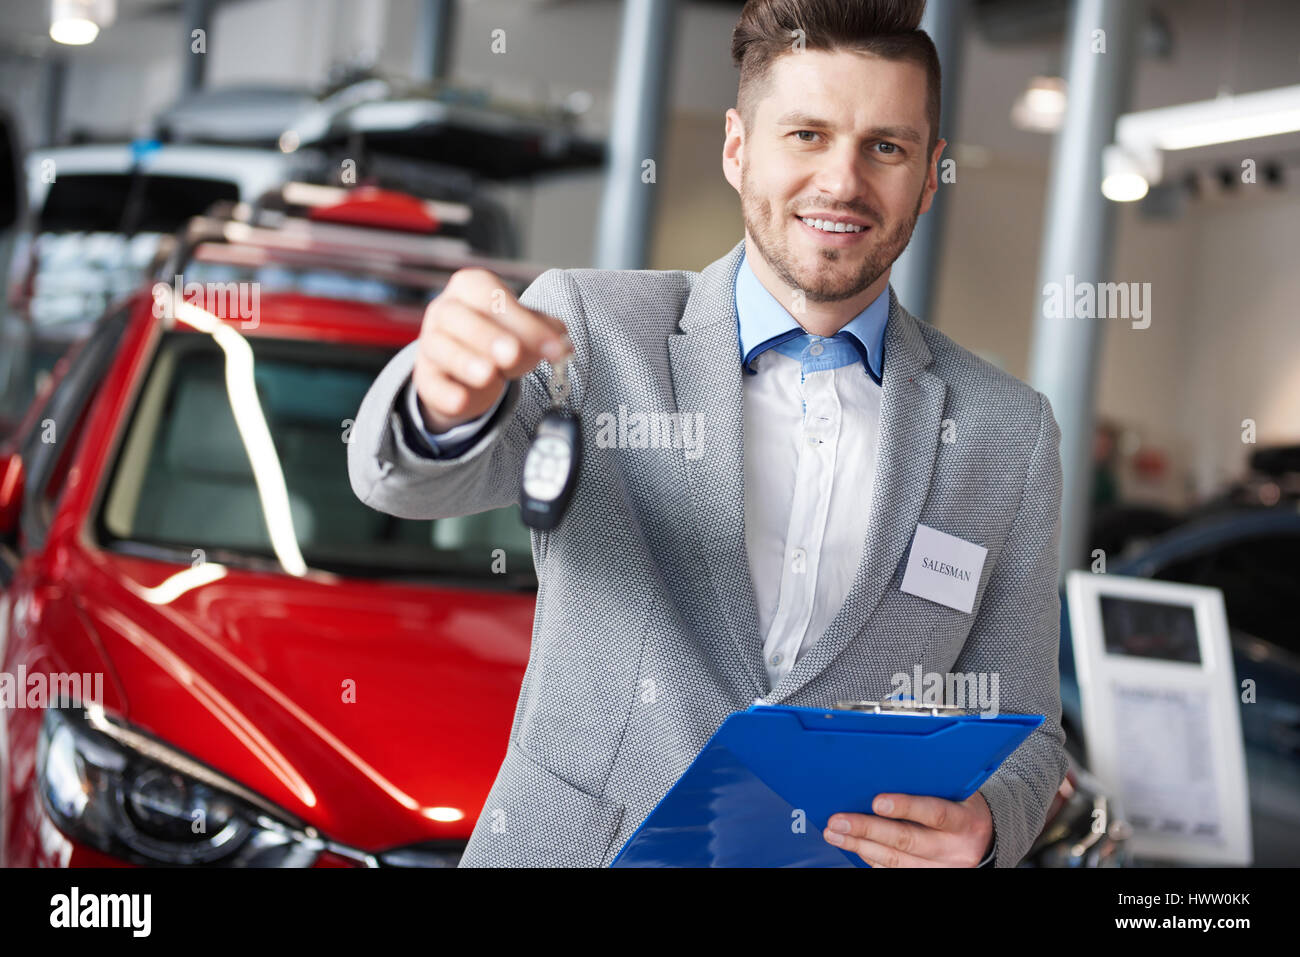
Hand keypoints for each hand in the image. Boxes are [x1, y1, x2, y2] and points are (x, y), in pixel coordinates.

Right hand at [413, 268, 571, 431]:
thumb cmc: (498, 337)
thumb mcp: (522, 329)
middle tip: (512, 354)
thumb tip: (563, 342)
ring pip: (442, 348)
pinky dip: (446, 393)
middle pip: (460, 317)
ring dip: (465, 361)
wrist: (466, 369)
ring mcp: (431, 343)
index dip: (524, 321)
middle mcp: (445, 310)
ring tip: (488, 374)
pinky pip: (431, 384)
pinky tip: (461, 400)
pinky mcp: (425, 378)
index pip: (493, 296)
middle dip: (489, 336)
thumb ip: (543, 332)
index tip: (554, 348)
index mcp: (471, 287)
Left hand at [822, 791, 993, 866]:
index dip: (905, 807)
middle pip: (907, 840)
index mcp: (964, 820)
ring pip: (895, 860)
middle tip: (839, 820)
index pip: (934, 813)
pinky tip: (854, 846)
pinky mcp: (930, 877)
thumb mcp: (958, 791)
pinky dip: (871, 858)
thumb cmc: (963, 806)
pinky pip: (894, 872)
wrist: (986, 840)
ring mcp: (941, 868)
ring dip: (860, 845)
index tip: (876, 801)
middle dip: (868, 829)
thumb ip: (930, 784)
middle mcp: (954, 849)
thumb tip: (885, 771)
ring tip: (836, 834)